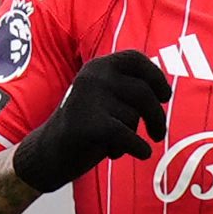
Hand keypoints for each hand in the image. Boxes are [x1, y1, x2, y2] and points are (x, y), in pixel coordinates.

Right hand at [11, 49, 171, 192]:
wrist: (47, 153)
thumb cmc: (83, 126)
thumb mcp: (102, 98)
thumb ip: (126, 88)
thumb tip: (164, 90)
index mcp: (98, 65)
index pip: (136, 60)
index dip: (156, 78)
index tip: (165, 96)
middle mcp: (94, 76)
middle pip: (144, 93)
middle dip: (157, 116)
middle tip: (159, 134)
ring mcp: (90, 98)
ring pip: (133, 117)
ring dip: (132, 136)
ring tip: (115, 144)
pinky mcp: (89, 124)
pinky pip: (128, 136)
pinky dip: (138, 148)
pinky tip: (142, 154)